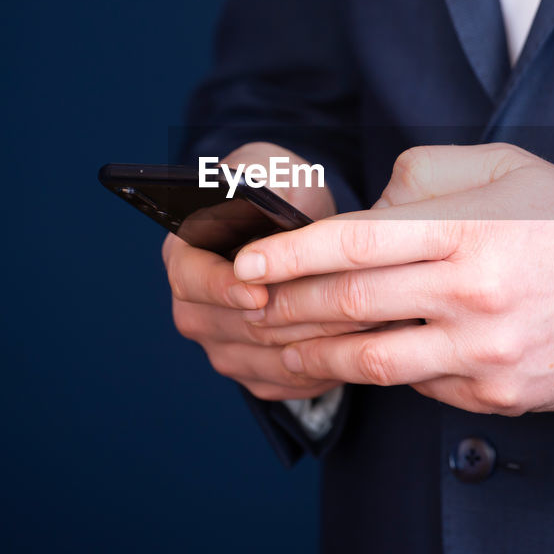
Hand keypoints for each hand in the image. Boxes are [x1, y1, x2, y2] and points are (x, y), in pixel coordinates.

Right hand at [163, 142, 354, 400]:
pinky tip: (363, 344)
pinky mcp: (253, 373)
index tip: (258, 292)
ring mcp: (221, 346)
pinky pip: (290, 382)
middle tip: (346, 304)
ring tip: (369, 319)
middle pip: (237, 325)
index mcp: (184, 255)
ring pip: (271, 358)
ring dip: (319, 342)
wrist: (296, 227)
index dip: (224, 288)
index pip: (192, 279)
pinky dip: (327, 365)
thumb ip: (265, 183)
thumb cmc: (281, 192)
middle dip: (294, 315)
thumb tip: (267, 202)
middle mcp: (193, 307)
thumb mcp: (272, 171)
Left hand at [235, 144, 553, 414]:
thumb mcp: (503, 168)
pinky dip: (384, 371)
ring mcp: (485, 351)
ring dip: (317, 352)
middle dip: (288, 303)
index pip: (357, 241)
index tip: (245, 260)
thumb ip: (423, 176)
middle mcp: (474, 293)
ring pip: (374, 361)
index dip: (292, 252)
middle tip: (252, 301)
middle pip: (352, 305)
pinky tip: (363, 357)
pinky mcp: (493, 393)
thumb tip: (364, 214)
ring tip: (284, 340)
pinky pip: (418, 386)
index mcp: (470, 228)